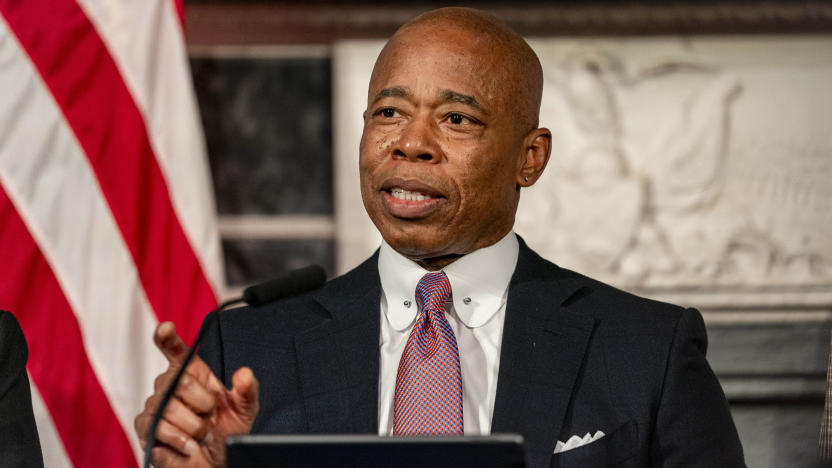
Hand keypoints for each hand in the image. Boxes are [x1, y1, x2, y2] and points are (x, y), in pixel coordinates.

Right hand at [134, 322, 258, 467]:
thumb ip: (247, 390)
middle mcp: (169, 386)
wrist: (216, 463)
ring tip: (202, 435)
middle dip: (202, 403)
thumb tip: (244, 373)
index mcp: (192, 374)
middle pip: (177, 382)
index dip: (167, 338)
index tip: (166, 328)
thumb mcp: (245, 410)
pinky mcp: (145, 429)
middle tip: (212, 417)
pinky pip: (156, 430)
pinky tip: (189, 447)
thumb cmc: (227, 432)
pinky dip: (179, 441)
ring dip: (193, 426)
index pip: (175, 351)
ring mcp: (154, 407)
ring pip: (166, 409)